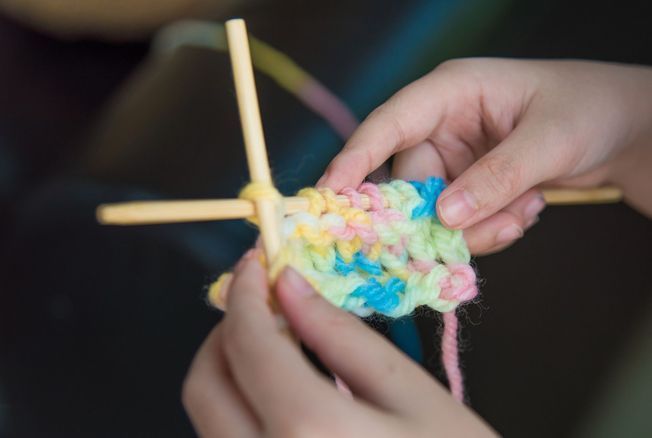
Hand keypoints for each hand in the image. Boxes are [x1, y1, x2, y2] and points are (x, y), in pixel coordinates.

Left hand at [183, 251, 495, 436]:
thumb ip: (341, 334)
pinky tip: (280, 394)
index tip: (255, 263)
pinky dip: (240, 408)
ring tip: (277, 345)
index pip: (248, 343)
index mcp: (308, 431)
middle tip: (265, 303)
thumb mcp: (410, 393)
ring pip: (208, 420)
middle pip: (204, 386)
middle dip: (227, 331)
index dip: (245, 293)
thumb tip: (289, 285)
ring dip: (230, 371)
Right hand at [318, 59, 651, 253]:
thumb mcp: (549, 140)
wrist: (624, 129)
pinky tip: (526, 210)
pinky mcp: (468, 187)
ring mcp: (454, 160)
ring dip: (477, 226)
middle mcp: (442, 127)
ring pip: (435, 213)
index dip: (354, 160)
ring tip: (524, 211)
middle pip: (409, 184)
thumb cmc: (588, 109)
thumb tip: (444, 216)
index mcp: (450, 93)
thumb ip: (496, 177)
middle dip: (440, 217)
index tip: (331, 195)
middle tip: (482, 231)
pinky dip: (490, 228)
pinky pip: (459, 223)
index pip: (387, 125)